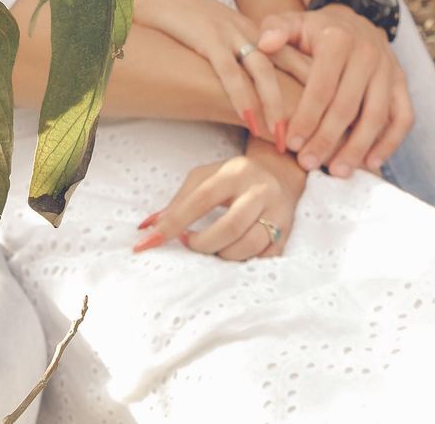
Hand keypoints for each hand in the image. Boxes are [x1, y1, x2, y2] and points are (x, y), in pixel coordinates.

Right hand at [132, 0, 306, 140]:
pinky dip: (240, 95)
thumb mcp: (228, 43)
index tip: (335, 119)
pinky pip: (228, 70)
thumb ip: (248, 64)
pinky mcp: (206, 37)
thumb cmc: (191, 26)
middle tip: (318, 137)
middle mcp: (251, 31)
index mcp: (260, 34)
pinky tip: (248, 119)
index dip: (318, 88)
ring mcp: (229, 33)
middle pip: (289, 65)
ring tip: (283, 137)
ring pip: (263, 70)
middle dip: (307, 100)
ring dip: (275, 105)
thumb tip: (267, 99)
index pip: (298, 60)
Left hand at [133, 142, 305, 261]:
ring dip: (223, 254)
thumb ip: (178, 201)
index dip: (174, 222)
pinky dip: (244, 262)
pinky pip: (265, 258)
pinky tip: (233, 253)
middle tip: (189, 242)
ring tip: (213, 247)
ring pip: (249, 245)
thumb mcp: (205, 178)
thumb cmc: (234, 177)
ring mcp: (277, 212)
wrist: (279, 173)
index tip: (150, 240)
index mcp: (234, 172)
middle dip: (202, 243)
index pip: (201, 199)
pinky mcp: (287, 232)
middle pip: (229, 226)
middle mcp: (259, 190)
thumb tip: (147, 226)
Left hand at [256, 6, 412, 177]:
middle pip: (348, 106)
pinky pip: (403, 117)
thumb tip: (264, 44)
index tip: (290, 143)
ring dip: (357, 148)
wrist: (352, 22)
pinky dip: (390, 142)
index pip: (321, 87)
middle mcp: (367, 53)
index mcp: (338, 40)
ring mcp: (388, 69)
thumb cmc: (314, 31)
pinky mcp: (401, 83)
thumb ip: (274, 30)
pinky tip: (371, 163)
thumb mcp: (292, 23)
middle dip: (326, 139)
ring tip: (337, 171)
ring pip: (376, 116)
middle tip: (308, 163)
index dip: (306, 118)